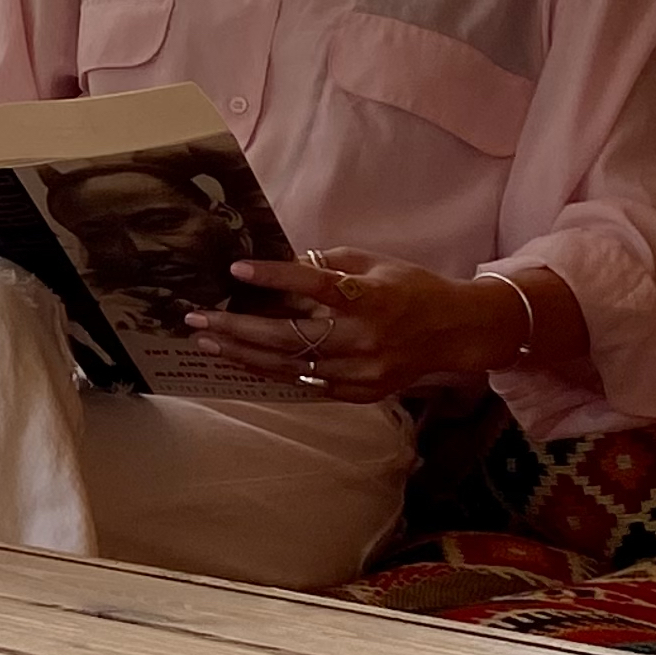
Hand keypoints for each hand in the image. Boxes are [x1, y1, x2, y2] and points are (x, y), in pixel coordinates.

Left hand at [183, 249, 505, 401]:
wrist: (458, 332)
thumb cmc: (411, 288)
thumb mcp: (373, 263)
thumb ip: (326, 265)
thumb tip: (278, 265)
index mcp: (369, 297)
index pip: (314, 285)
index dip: (274, 277)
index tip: (236, 270)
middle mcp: (364, 337)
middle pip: (289, 336)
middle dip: (236, 328)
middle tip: (197, 320)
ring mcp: (362, 370)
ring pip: (290, 366)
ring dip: (243, 355)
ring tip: (208, 343)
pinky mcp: (362, 391)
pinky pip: (307, 384)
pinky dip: (272, 373)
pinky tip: (242, 363)